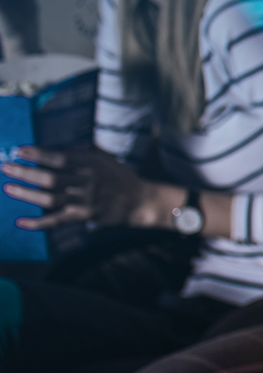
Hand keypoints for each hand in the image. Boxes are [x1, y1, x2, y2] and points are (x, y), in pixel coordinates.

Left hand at [2, 144, 157, 228]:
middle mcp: (87, 181)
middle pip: (50, 177)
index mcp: (91, 164)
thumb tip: (53, 150)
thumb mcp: (104, 160)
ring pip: (50, 198)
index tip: (18, 150)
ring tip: (8, 188)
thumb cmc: (119, 177)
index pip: (59, 157)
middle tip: (6, 167)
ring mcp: (85, 200)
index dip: (38, 154)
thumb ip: (82, 155)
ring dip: (27, 193)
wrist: (140, 201)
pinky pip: (57, 221)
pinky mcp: (84, 216)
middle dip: (25, 172)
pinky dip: (38, 223)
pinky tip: (21, 222)